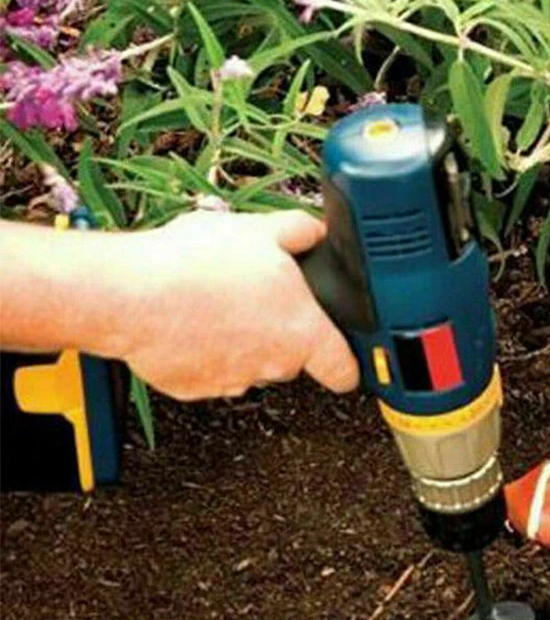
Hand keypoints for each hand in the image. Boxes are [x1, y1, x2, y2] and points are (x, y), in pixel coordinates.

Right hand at [122, 210, 358, 400]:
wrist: (130, 295)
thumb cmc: (195, 265)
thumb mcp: (260, 230)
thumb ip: (298, 232)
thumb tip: (315, 230)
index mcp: (303, 333)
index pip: (345, 370)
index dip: (349, 365)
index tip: (344, 359)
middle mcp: (275, 365)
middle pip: (293, 358)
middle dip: (280, 331)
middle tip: (255, 298)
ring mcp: (234, 381)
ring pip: (250, 363)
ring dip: (241, 340)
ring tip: (215, 302)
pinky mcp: (195, 388)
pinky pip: (209, 370)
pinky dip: (203, 351)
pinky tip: (189, 320)